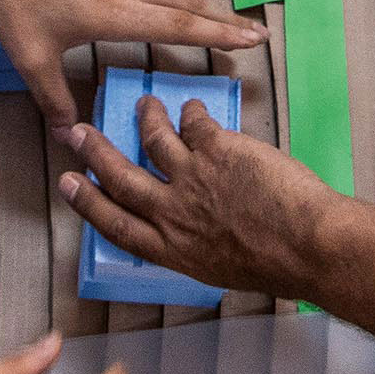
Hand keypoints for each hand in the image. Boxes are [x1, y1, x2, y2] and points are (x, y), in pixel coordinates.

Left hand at [0, 0, 266, 129]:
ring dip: (201, 6)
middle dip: (226, 20)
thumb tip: (69, 136)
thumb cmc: (14, 1)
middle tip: (257, 33)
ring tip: (222, 21)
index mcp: (117, 13)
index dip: (220, 35)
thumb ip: (53, 100)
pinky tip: (167, 5)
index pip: (182, 26)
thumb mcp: (31, 59)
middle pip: (189, 4)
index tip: (254, 40)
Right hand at [58, 90, 340, 301]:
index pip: (116, 224)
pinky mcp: (216, 148)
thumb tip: (193, 228)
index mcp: (171, 249)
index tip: (67, 184)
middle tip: (77, 133)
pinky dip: (192, 112)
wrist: (306, 246)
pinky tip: (194, 107)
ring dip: (147, 118)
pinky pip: (195, 122)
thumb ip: (195, 244)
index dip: (88, 202)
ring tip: (145, 105)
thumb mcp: (219, 268)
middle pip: (121, 176)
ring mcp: (192, 177)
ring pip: (155, 138)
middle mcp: (173, 212)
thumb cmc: (276, 266)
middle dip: (95, 152)